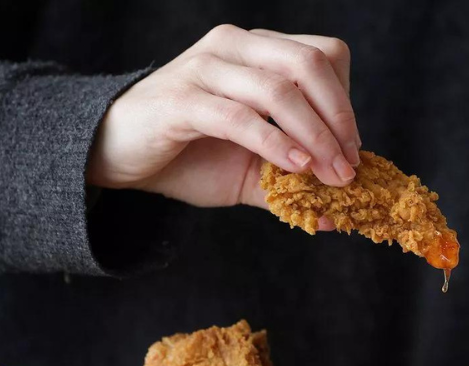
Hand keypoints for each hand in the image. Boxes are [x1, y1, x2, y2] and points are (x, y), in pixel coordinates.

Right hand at [86, 25, 359, 216]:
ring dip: (314, 136)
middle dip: (339, 118)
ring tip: (331, 174)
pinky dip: (274, 143)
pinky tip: (296, 165)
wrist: (117, 156)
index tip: (351, 149)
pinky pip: (239, 117)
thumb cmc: (188, 157)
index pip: (323, 56)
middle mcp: (234, 48)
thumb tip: (339, 216)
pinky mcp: (180, 100)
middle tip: (349, 165)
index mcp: (257, 52)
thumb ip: (292, 185)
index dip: (345, 102)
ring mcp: (205, 68)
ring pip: (278, 90)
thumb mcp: (250, 171)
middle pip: (309, 64)